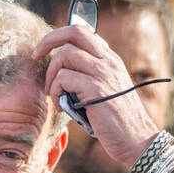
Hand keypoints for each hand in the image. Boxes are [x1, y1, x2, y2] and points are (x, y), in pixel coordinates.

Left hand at [32, 23, 161, 170]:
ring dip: (51, 75)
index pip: (83, 31)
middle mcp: (108, 61)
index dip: (60, 36)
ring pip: (65, 55)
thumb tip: (63, 75)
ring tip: (53, 95)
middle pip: (73, 32)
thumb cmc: (119, 124)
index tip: (46, 50)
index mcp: (111, 60)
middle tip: (35, 57)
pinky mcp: (95, 89)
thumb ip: (91, 79)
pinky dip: (55, 92)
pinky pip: (63, 78)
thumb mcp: (107, 94)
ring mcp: (103, 73)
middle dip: (48, 41)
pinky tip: (60, 106)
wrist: (138, 141)